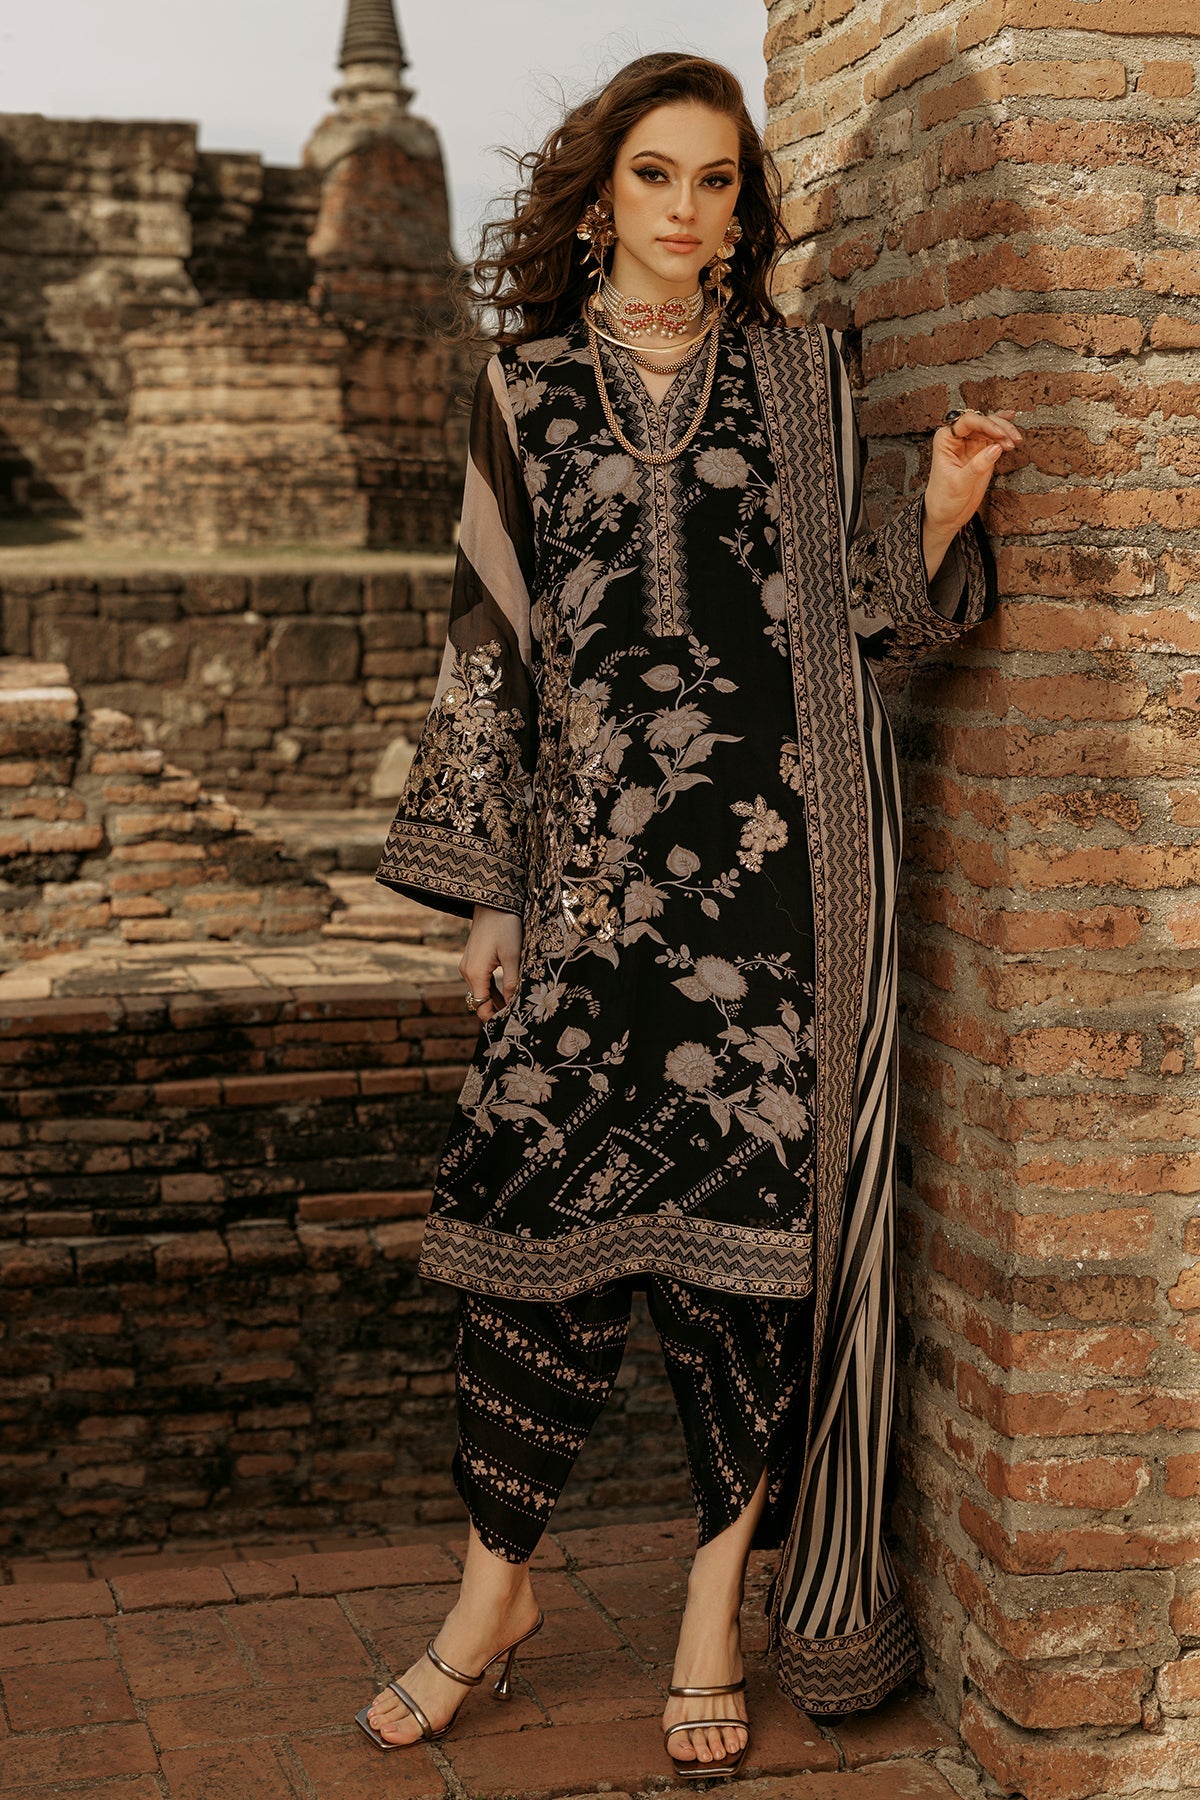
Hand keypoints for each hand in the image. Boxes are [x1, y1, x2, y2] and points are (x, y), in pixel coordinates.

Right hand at [461, 905, 522, 1021]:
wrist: (492, 901)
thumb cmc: (504, 926)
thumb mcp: (513, 956)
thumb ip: (513, 982)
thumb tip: (514, 1005)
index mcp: (475, 974)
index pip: (481, 1007)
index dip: (494, 1019)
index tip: (511, 1025)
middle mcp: (467, 972)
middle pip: (479, 1001)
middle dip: (496, 1011)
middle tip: (517, 1020)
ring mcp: (468, 965)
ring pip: (481, 992)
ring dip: (496, 1001)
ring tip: (515, 1009)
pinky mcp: (473, 959)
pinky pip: (481, 981)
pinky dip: (492, 989)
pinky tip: (507, 994)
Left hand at [922, 409, 1022, 576]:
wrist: (946, 515)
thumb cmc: (944, 500)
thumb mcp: (959, 484)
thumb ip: (977, 466)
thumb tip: (996, 448)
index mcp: (945, 440)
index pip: (967, 421)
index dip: (986, 424)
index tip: (1000, 434)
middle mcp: (957, 438)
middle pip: (982, 421)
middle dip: (1000, 427)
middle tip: (1012, 440)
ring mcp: (971, 444)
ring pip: (991, 427)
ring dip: (1006, 431)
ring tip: (1016, 442)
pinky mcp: (982, 452)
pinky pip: (995, 437)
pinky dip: (1005, 433)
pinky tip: (1013, 428)